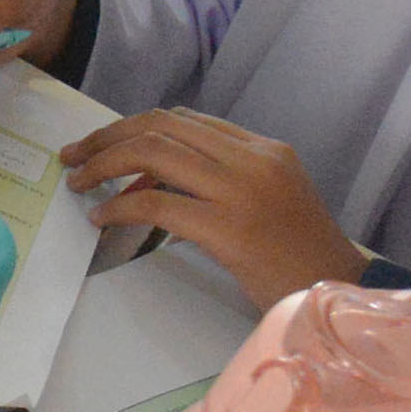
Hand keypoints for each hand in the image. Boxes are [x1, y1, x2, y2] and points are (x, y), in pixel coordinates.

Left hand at [60, 109, 367, 304]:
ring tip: (79, 183)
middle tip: (74, 155)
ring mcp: (241, 191)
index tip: (103, 144)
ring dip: (103, 164)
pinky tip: (102, 218)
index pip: (186, 119)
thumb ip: (220, 177)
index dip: (135, 127)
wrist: (336, 291)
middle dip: (108, 136)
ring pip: (153, 154)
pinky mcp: (228, 228)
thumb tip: (149, 176)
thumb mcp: (268, 197)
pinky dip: (119, 207)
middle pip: (162, 126)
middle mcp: (253, 159)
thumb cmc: (298, 256)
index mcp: (264, 148)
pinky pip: (155, 203)